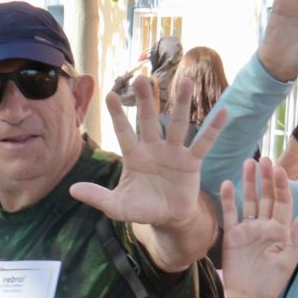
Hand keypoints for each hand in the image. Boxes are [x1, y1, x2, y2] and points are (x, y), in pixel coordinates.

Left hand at [73, 74, 222, 228]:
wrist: (169, 218)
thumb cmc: (142, 208)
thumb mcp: (118, 206)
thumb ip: (98, 197)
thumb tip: (73, 190)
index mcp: (134, 156)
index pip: (124, 132)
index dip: (118, 115)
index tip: (110, 94)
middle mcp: (154, 148)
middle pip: (149, 121)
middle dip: (146, 101)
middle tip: (143, 78)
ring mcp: (174, 152)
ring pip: (178, 125)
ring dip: (181, 104)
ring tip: (185, 81)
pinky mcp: (192, 161)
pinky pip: (204, 143)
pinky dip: (214, 129)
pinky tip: (224, 111)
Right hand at [219, 157, 297, 297]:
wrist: (250, 297)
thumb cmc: (272, 281)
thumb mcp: (290, 261)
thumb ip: (296, 239)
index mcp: (280, 230)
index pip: (282, 202)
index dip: (281, 186)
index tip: (279, 169)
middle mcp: (264, 225)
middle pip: (266, 197)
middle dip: (266, 178)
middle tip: (264, 159)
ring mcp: (247, 229)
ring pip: (249, 201)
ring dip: (249, 183)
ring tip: (248, 163)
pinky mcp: (232, 235)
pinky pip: (230, 214)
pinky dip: (229, 199)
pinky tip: (228, 184)